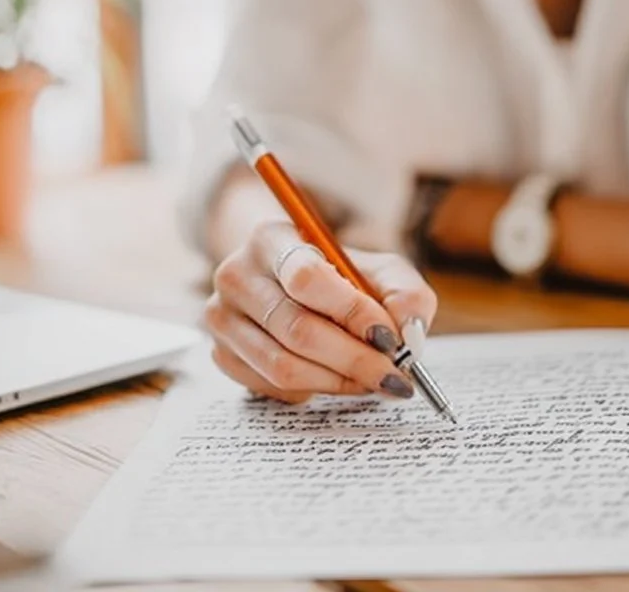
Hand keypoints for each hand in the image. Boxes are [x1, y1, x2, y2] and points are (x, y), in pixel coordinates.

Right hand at [205, 220, 437, 403]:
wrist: (294, 288)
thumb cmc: (342, 278)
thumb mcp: (381, 271)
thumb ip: (406, 294)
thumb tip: (407, 332)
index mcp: (271, 238)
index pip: (306, 278)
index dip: (352, 312)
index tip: (390, 337)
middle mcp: (235, 274)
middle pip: (296, 328)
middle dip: (355, 358)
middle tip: (395, 375)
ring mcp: (222, 316)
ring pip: (283, 365)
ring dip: (338, 380)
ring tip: (372, 379)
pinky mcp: (221, 353)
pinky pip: (271, 387)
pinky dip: (313, 390)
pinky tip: (334, 376)